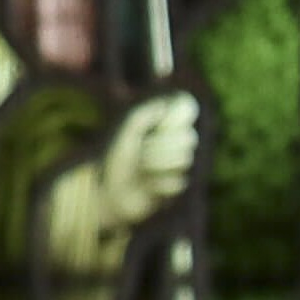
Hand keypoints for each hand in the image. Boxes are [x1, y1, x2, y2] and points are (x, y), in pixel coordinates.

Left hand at [92, 85, 206, 229]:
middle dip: (163, 146)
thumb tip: (164, 105)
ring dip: (158, 164)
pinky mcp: (175, 188)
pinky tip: (146, 187)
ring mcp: (176, 167)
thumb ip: (143, 116)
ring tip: (141, 169)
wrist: (109, 194)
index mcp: (164, 130)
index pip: (187, 113)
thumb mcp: (126, 135)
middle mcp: (174, 146)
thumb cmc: (116, 162)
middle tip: (143, 151)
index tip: (163, 124)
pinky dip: (157, 183)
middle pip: (189, 139)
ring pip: (185, 160)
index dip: (181, 116)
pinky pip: (177, 182)